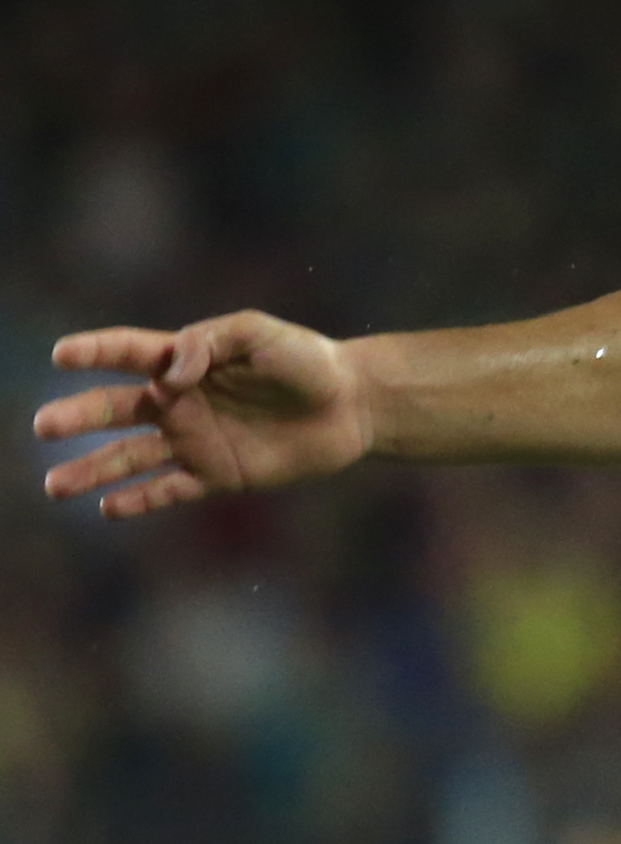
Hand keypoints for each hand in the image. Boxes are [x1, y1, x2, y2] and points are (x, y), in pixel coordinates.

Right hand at [35, 312, 377, 516]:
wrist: (354, 406)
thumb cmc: (308, 361)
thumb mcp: (259, 334)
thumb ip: (208, 342)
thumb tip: (168, 372)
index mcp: (185, 361)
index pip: (127, 353)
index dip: (93, 351)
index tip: (61, 356)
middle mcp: (180, 402)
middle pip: (115, 410)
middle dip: (77, 417)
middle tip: (43, 425)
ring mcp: (196, 441)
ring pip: (130, 457)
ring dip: (92, 471)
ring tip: (54, 485)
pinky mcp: (219, 476)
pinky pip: (170, 491)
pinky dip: (140, 501)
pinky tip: (108, 509)